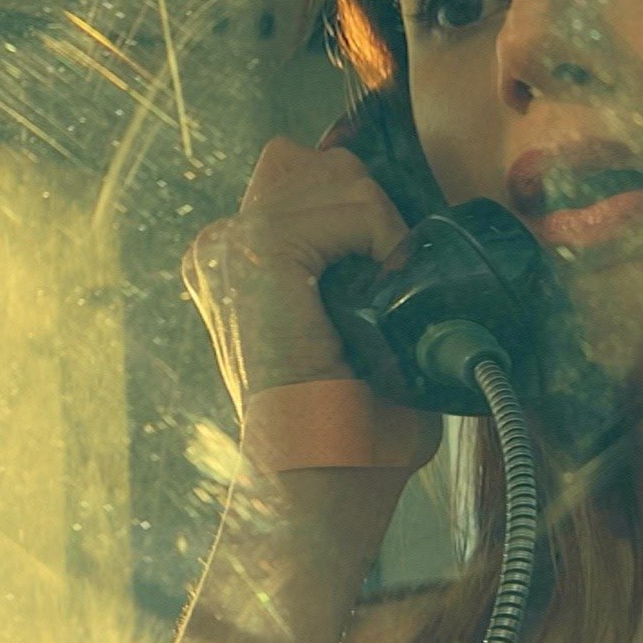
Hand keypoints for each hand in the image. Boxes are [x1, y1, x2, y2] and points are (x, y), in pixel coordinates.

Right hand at [181, 136, 440, 470]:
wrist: (323, 481)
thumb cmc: (351, 427)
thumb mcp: (349, 328)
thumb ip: (359, 269)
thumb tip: (422, 231)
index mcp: (232, 261)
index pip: (304, 174)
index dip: (359, 207)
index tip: (384, 271)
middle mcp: (220, 246)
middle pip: (318, 161)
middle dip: (369, 208)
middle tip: (383, 287)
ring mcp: (231, 244)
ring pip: (340, 176)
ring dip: (381, 229)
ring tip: (378, 302)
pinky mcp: (257, 251)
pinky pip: (352, 204)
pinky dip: (383, 241)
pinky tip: (375, 298)